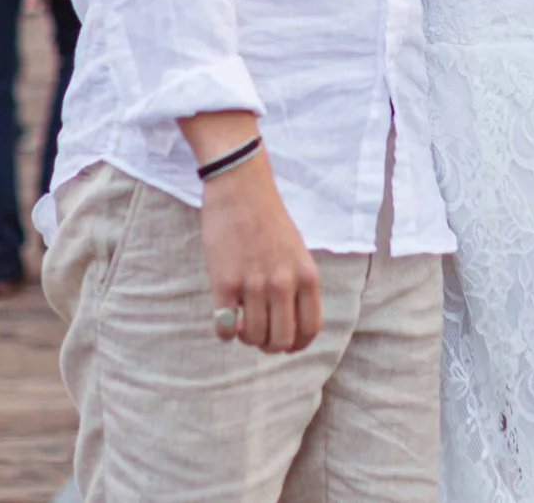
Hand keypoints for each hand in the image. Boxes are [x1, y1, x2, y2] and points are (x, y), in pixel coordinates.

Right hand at [199, 154, 321, 354]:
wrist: (240, 188)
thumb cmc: (268, 219)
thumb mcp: (296, 251)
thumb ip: (296, 285)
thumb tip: (287, 323)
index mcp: (306, 276)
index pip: (310, 329)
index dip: (297, 344)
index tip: (285, 344)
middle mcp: (284, 283)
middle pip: (282, 340)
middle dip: (269, 345)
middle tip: (258, 335)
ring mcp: (254, 284)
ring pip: (253, 337)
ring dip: (246, 338)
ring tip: (240, 324)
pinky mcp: (225, 282)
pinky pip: (225, 328)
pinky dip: (224, 333)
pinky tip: (224, 319)